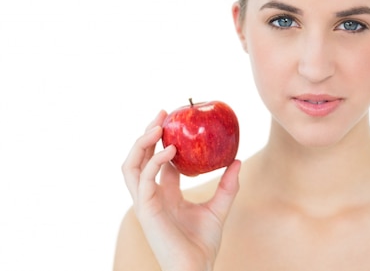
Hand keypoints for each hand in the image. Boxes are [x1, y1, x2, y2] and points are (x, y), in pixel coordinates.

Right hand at [121, 111, 240, 270]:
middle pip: (139, 157)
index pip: (157, 160)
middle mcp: (151, 194)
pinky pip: (144, 180)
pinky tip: (171, 150)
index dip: (162, 139)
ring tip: (158, 126)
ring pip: (131, 166)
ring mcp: (146, 202)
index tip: (175, 119)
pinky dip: (154, 162)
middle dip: (147, 133)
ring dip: (142, 143)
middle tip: (162, 113)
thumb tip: (238, 160)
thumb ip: (227, 185)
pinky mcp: (146, 210)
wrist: (197, 268)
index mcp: (165, 193)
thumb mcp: (219, 207)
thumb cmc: (204, 243)